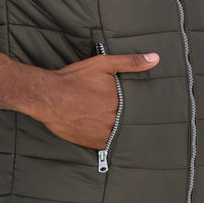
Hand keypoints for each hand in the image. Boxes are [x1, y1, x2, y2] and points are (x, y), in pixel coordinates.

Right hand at [44, 52, 159, 147]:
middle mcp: (115, 120)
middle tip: (105, 107)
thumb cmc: (74, 79)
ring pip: (116, 132)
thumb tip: (155, 58)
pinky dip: (102, 136)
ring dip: (112, 127)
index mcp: (121, 102)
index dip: (129, 103)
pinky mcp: (93, 144)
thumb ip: (130, 62)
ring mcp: (104, 134)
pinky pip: (105, 143)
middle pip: (125, 119)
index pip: (135, 106)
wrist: (48, 97)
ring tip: (100, 117)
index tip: (123, 101)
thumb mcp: (103, 64)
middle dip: (119, 114)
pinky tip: (94, 126)